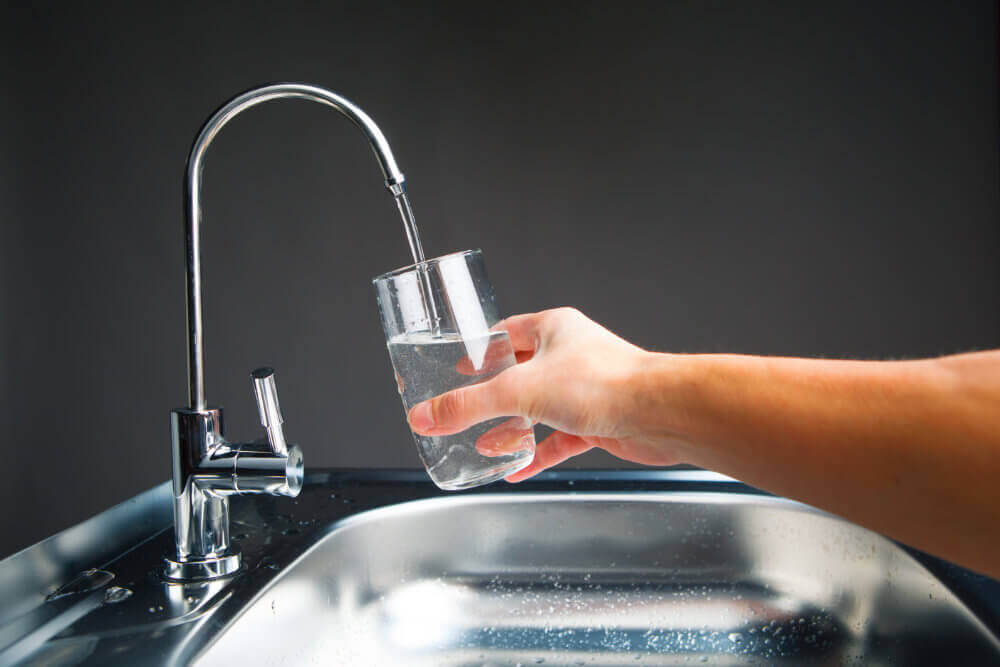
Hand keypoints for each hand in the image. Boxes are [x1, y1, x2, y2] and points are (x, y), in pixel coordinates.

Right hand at [407, 307, 686, 481]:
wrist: (660, 413)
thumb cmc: (604, 383)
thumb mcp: (518, 392)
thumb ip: (468, 406)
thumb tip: (425, 416)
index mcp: (552, 329)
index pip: (505, 333)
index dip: (479, 350)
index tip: (458, 365)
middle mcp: (569, 355)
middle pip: (520, 374)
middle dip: (492, 397)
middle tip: (464, 409)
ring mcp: (584, 389)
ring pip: (539, 409)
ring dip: (512, 428)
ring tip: (484, 444)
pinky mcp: (598, 421)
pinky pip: (559, 439)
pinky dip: (538, 453)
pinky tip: (517, 469)